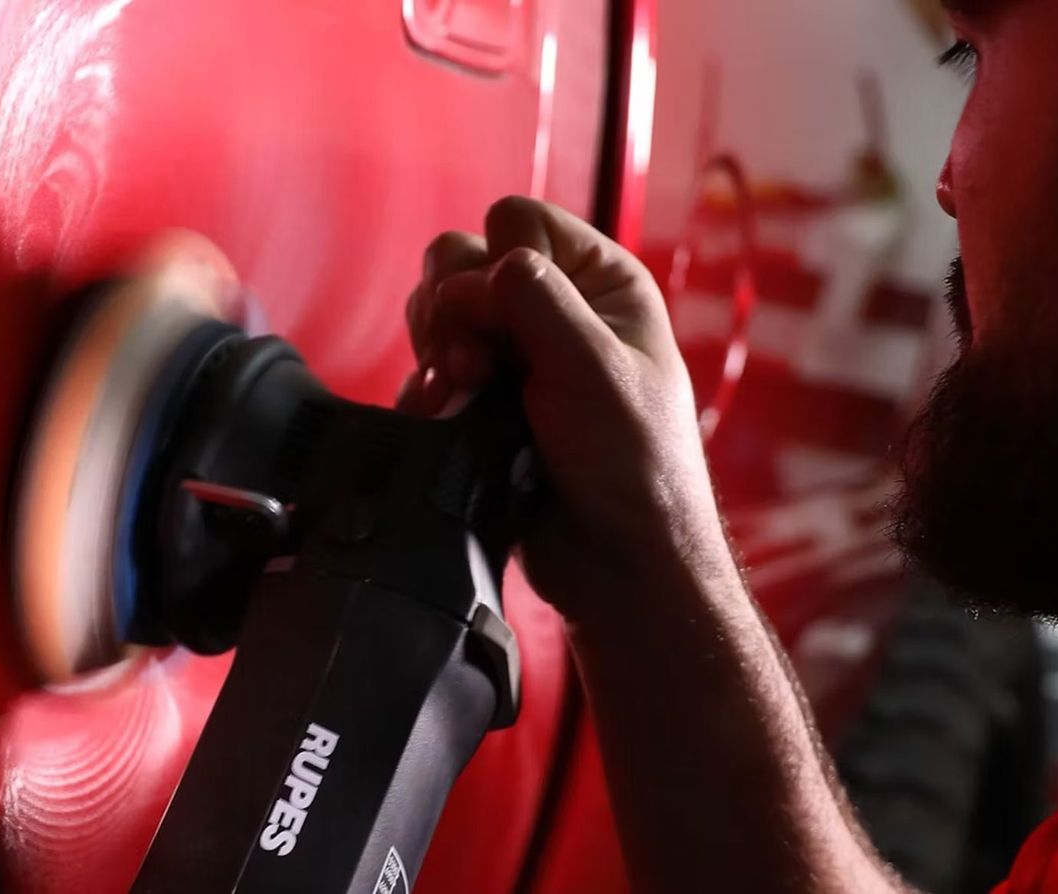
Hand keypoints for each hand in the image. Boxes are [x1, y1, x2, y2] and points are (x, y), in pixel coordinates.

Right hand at [398, 197, 736, 621]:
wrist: (615, 560)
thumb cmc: (631, 465)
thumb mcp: (593, 367)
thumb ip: (534, 301)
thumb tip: (475, 271)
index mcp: (600, 282)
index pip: (517, 221)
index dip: (498, 264)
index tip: (508, 325)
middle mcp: (556, 308)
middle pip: (462, 258)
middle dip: (452, 307)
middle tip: (472, 367)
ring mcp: (514, 354)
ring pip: (437, 310)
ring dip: (436, 348)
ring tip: (461, 393)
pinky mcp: (479, 400)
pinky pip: (427, 367)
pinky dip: (425, 389)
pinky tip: (444, 418)